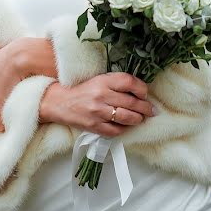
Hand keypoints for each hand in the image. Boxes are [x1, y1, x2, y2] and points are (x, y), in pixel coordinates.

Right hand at [39, 72, 157, 137]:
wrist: (59, 102)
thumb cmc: (82, 90)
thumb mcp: (98, 80)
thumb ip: (116, 84)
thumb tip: (139, 91)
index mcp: (103, 81)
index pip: (129, 82)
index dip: (142, 88)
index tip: (145, 93)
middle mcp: (101, 95)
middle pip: (131, 102)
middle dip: (145, 108)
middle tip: (152, 110)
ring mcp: (98, 112)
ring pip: (127, 117)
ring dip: (138, 119)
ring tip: (141, 118)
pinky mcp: (94, 126)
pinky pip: (116, 130)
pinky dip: (124, 129)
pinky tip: (127, 126)